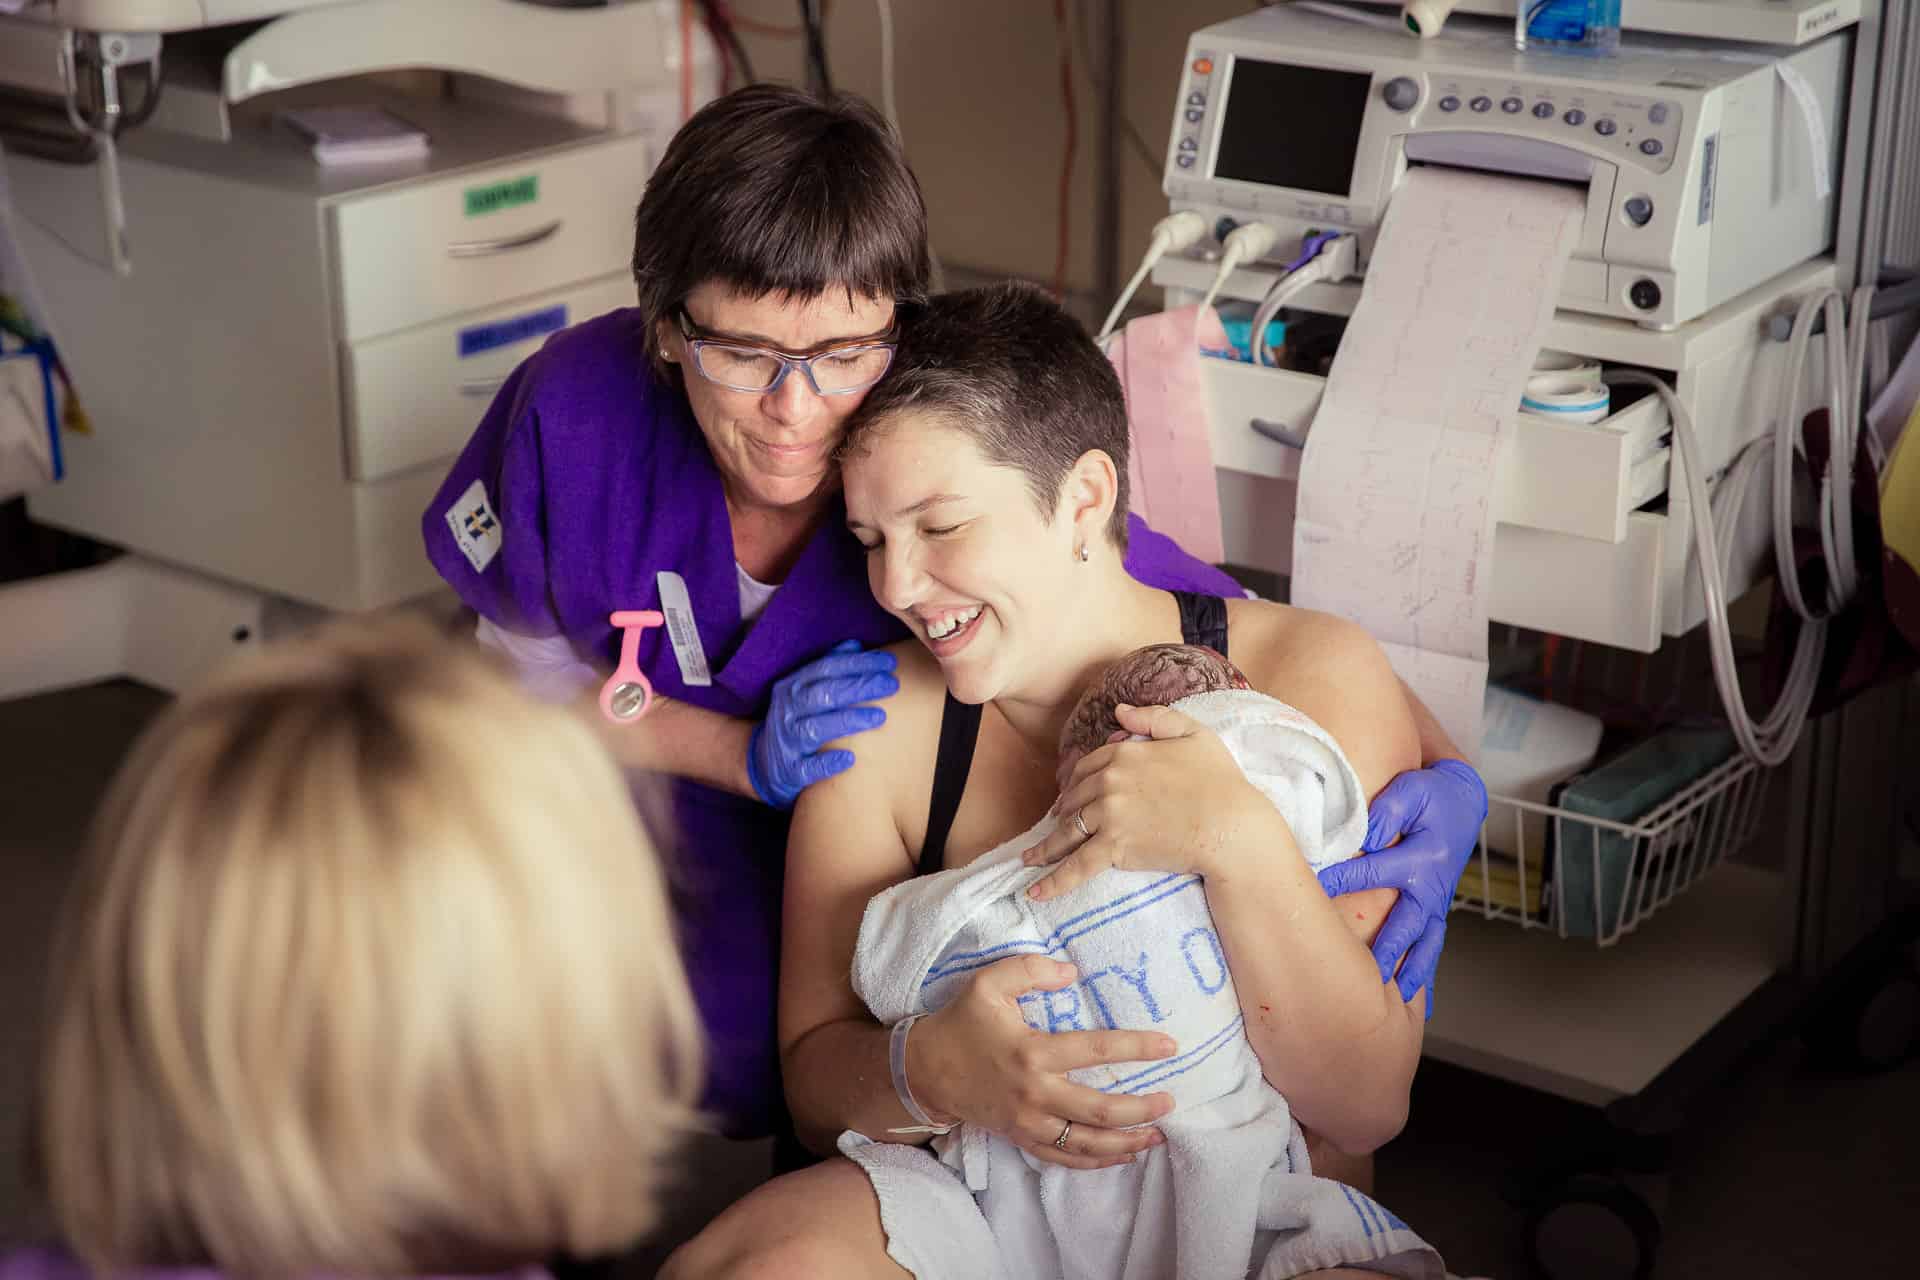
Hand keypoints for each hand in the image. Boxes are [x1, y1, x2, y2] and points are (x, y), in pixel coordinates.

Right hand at [747, 639, 898, 809]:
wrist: (763, 762)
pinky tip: (850, 758)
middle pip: (825, 694)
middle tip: (891, 685)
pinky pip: (808, 768)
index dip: (858, 663)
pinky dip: (828, 762)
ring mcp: (787, 741)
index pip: (826, 668)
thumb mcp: (804, 690)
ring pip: (816, 728)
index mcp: (792, 686)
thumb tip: (855, 645)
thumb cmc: (795, 720)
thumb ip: (828, 668)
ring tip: (880, 716)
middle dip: (860, 687)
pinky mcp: (789, 770)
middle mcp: (787, 710)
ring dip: (849, 720)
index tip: (888, 663)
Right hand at [910, 955, 1175, 1169]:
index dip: (1137, 1048)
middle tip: (1170, 1101)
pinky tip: (1123, 1155)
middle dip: (1140, 1108)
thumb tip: (1072, 972)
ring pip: (1086, 1143)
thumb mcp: (988, 983)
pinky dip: (1096, 1161)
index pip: (1096, 1051)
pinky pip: (1065, 1158)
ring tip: (1158, 1135)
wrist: (926, 1070)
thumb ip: (1030, 969)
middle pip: (1099, 1110)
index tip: (1169, 1046)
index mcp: (1032, 1051)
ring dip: (1126, 1142)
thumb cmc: (961, 1022)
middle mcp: (1035, 1092)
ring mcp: (1028, 1121)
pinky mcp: (1021, 1138)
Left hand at [1024, 703, 1283, 900]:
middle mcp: (1109, 781)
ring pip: (1068, 831)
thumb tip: (1119, 711)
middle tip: (1055, 826)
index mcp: (1124, 753)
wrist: (1231, 826)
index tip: (1071, 793)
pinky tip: (1035, 892)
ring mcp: (1109, 815)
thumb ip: (1155, 718)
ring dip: (1045, 847)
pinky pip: (1077, 865)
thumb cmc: (1220, 780)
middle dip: (1062, 812)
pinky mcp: (1115, 848)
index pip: (1088, 766)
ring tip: (1029, 860)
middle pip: (1074, 797)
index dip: (1077, 781)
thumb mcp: (1193, 733)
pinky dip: (1054, 880)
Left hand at [1316, 758, 1486, 1015]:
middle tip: (1364, 976)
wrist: (1462, 802)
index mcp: (1423, 858)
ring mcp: (1436, 903)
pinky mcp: (1435, 909)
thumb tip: (1364, 838)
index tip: (1314, 892)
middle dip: (1384, 950)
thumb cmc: (1431, 795)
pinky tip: (1417, 998)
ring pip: (1424, 944)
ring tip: (1395, 998)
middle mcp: (1432, 888)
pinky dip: (1425, 971)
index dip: (1343, 880)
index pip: (1375, 872)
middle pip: (1405, 924)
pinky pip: (1431, 946)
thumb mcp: (1411, 791)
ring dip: (1410, 971)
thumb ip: (1386, 813)